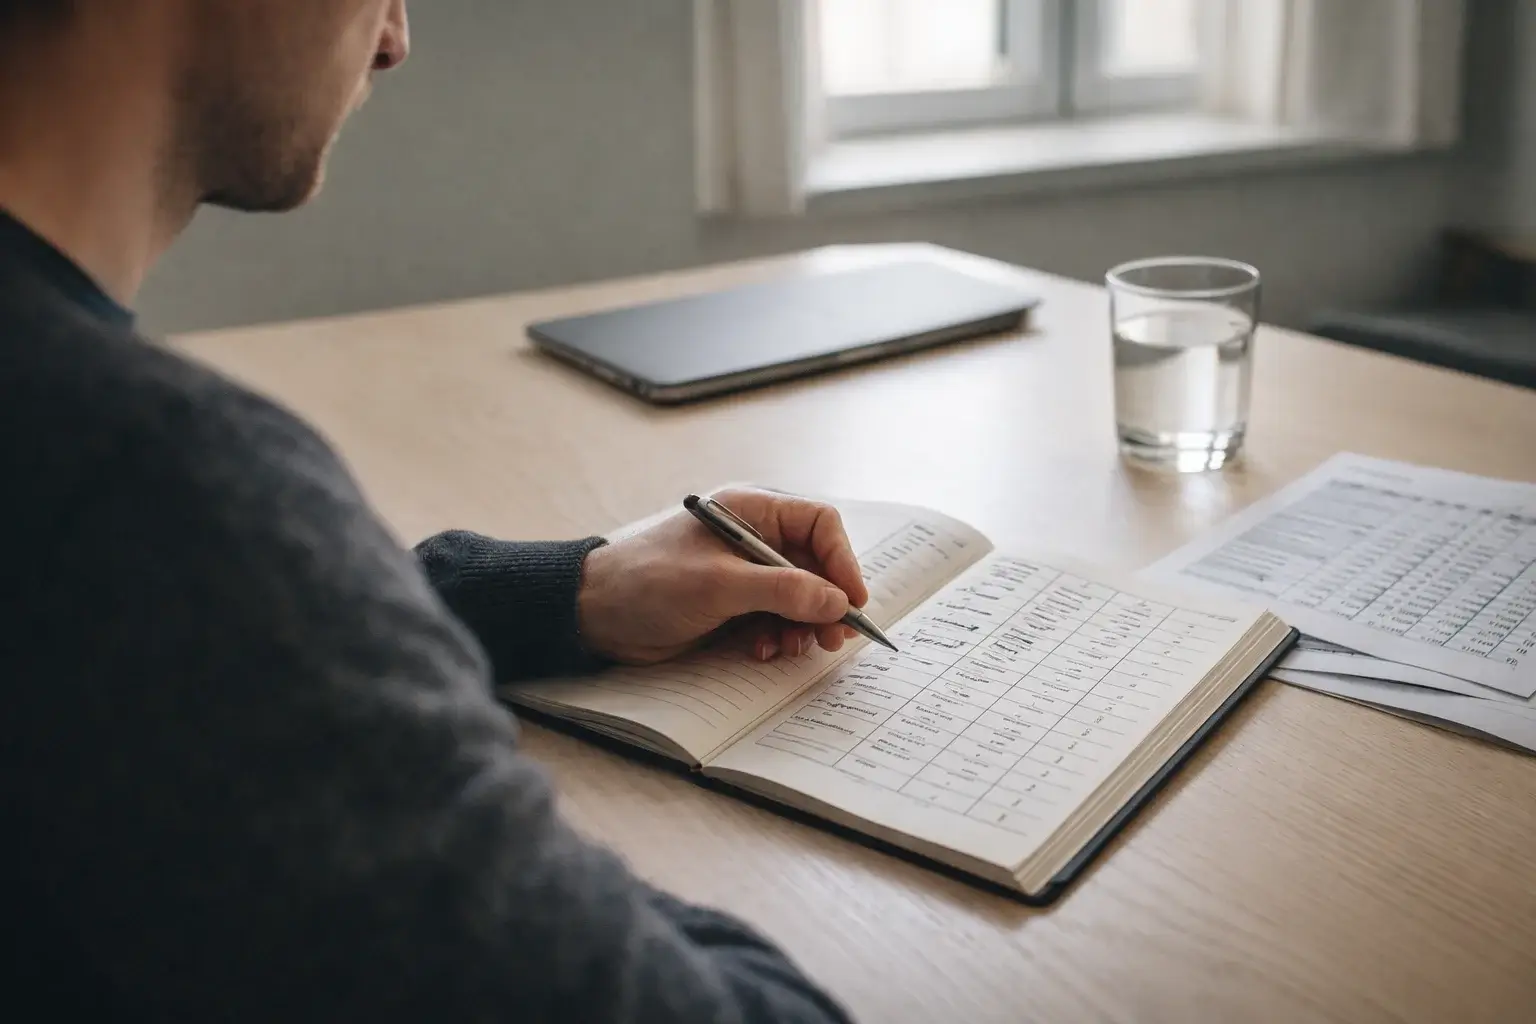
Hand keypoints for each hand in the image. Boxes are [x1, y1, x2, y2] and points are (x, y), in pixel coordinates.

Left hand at [576, 488, 870, 664]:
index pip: (819, 524)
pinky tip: (760, 650)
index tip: (852, 601)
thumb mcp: (719, 585)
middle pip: (815, 566)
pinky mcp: (732, 606)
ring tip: (790, 647)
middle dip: (826, 602)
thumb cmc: (647, 581)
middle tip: (833, 638)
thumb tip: (837, 601)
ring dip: (802, 625)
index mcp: (751, 511)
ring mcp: (743, 573)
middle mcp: (753, 538)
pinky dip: (776, 637)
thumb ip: (783, 591)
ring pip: (799, 598)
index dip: (842, 561)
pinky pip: (774, 620)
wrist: (593, 614)